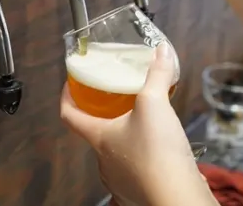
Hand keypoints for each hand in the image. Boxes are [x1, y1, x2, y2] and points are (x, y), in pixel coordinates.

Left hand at [61, 43, 213, 205]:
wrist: (177, 196)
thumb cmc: (157, 151)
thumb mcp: (156, 103)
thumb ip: (158, 75)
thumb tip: (162, 50)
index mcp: (99, 137)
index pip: (69, 116)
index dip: (66, 98)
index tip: (70, 86)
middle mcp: (103, 161)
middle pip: (96, 134)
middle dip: (105, 117)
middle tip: (118, 100)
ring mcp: (118, 181)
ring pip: (116, 154)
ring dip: (127, 139)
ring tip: (145, 124)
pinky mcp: (137, 193)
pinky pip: (135, 171)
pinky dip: (143, 159)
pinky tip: (159, 151)